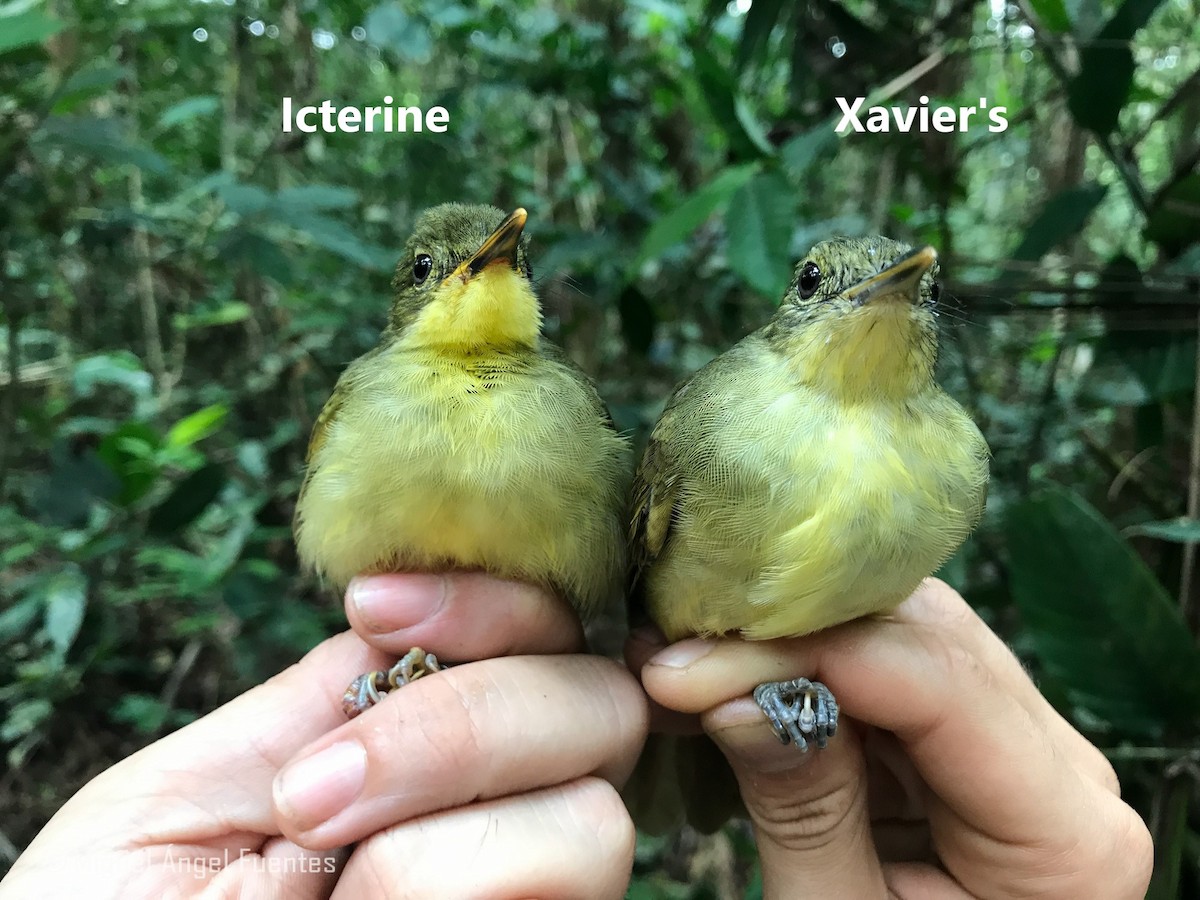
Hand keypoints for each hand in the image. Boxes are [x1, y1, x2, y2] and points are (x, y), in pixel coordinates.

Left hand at [3, 574, 646, 898]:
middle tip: (315, 797)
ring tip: (328, 879)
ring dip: (439, 834)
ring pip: (594, 812)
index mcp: (416, 741)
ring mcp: (524, 887)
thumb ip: (320, 702)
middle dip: (467, 724)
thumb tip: (418, 627)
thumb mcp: (198, 786)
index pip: (537, 629)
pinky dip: (450, 883)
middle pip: (600, 701)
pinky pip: (569, 875)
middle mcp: (498, 808)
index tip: (376, 609)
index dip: (488, 600)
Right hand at [629, 578, 1152, 899]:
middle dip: (791, 633)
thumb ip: (802, 809)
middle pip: (927, 638)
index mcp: (1065, 836)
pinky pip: (885, 672)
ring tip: (689, 661)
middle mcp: (1065, 769)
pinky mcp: (966, 746)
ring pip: (901, 636)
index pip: (938, 681)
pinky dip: (803, 669)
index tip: (683, 667)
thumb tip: (730, 690)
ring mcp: (1021, 747)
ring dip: (790, 642)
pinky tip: (731, 676)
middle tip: (675, 650)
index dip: (803, 654)